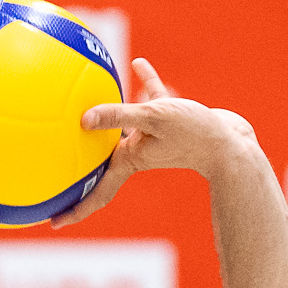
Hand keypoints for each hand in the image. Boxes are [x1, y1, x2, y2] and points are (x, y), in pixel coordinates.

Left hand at [51, 59, 256, 226]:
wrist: (234, 141)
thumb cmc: (194, 133)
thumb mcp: (153, 118)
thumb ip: (118, 116)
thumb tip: (82, 119)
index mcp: (131, 161)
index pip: (98, 192)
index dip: (76, 208)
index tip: (53, 223)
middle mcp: (140, 151)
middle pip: (104, 160)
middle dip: (83, 163)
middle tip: (57, 164)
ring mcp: (156, 136)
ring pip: (126, 125)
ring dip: (110, 115)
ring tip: (88, 99)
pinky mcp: (172, 119)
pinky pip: (151, 99)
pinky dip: (144, 84)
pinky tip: (137, 64)